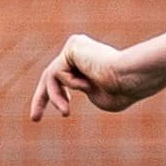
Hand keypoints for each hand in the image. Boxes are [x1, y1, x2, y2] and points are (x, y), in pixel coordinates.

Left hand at [31, 35, 159, 119]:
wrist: (130, 78)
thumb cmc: (121, 91)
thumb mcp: (99, 97)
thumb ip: (85, 92)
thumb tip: (67, 92)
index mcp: (89, 63)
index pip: (63, 77)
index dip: (54, 96)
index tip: (54, 114)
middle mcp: (80, 50)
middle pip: (51, 74)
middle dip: (41, 98)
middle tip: (34, 119)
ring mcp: (76, 46)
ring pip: (52, 76)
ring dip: (55, 97)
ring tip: (65, 113)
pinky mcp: (72, 46)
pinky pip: (59, 72)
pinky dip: (70, 84)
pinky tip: (88, 83)